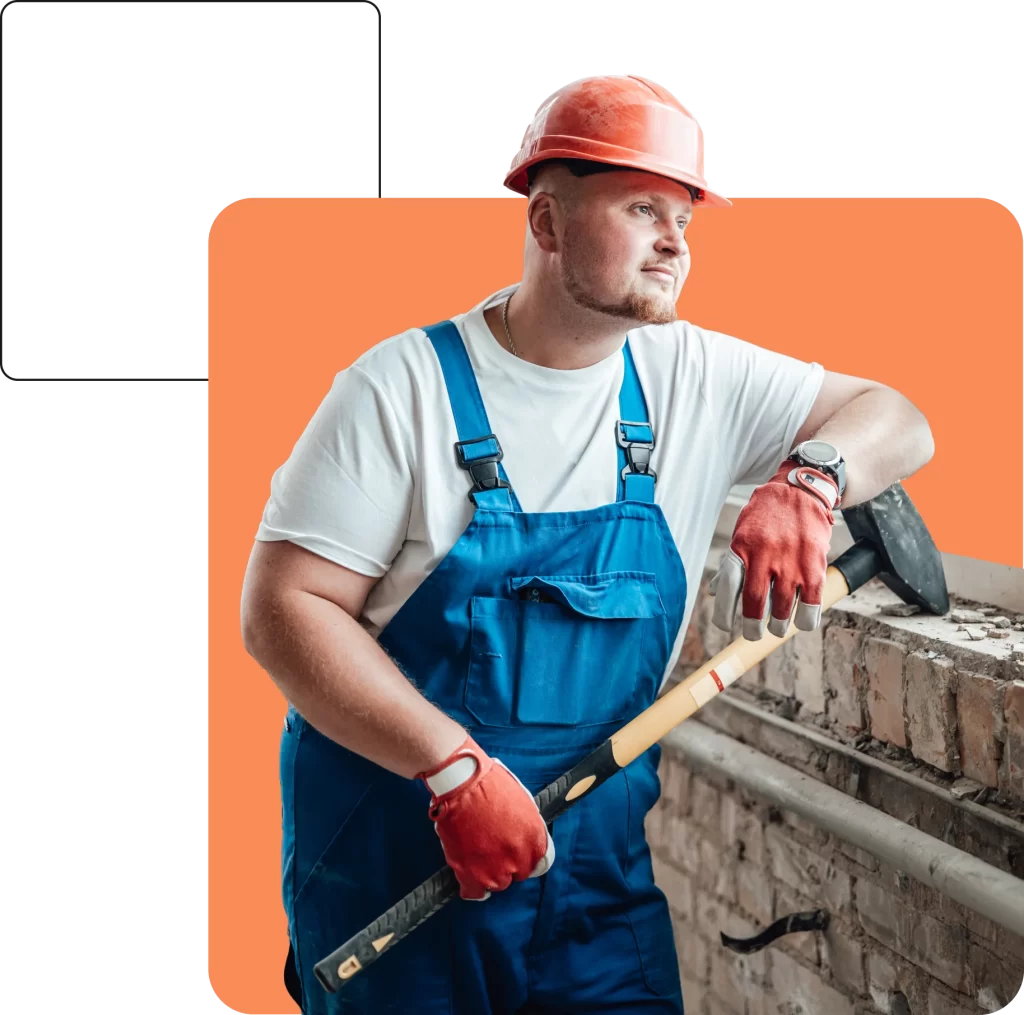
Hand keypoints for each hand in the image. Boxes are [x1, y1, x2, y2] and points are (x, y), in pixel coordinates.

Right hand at [416, 734, 554, 900]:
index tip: (518, 855)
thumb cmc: (489, 783)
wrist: (461, 783)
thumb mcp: (522, 800)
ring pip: (497, 882)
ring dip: (489, 872)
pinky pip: (475, 891)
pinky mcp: (470, 874)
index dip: (526, 857)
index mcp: (535, 838)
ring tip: (477, 851)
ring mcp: (495, 869)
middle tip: (493, 846)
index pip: (540, 863)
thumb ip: (528, 825)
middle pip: (518, 873)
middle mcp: (518, 858)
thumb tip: (526, 835)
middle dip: (508, 863)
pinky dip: (472, 886)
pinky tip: (469, 873)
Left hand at [710, 460, 837, 639]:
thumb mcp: (743, 532)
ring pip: (783, 609)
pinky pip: (810, 605)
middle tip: (753, 633)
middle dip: (753, 627)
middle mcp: (766, 557)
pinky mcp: (814, 568)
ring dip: (778, 625)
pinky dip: (805, 621)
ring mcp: (792, 564)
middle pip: (756, 604)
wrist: (801, 491)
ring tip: (776, 627)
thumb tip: (716, 592)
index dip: (725, 613)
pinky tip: (800, 622)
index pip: (729, 589)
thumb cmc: (767, 515)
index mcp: (743, 548)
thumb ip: (732, 563)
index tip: (725, 626)